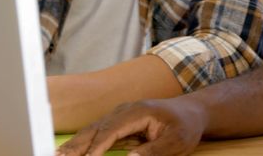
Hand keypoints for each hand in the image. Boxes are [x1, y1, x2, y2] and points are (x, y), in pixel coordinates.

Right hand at [56, 98, 205, 155]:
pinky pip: (97, 134)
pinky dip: (83, 144)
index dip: (98, 146)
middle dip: (77, 144)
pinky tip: (71, 152)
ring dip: (75, 144)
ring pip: (92, 130)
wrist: (191, 112)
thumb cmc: (185, 126)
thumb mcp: (176, 142)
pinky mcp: (118, 123)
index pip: (111, 129)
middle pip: (95, 128)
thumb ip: (153, 151)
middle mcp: (124, 110)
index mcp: (137, 112)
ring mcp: (119, 115)